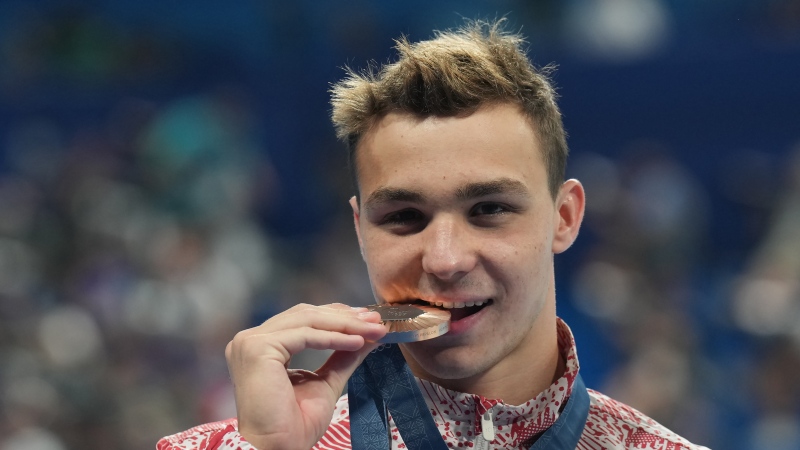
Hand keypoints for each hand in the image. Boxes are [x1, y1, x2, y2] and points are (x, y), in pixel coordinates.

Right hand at [225, 303, 386, 449]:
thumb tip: (369, 334)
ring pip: (307, 320)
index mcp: (262, 346)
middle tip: (375, 321)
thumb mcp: (326, 381)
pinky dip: (334, 338)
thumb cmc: (295, 425)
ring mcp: (250, 342)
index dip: (337, 315)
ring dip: (344, 324)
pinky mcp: (257, 348)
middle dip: (344, 316)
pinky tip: (356, 342)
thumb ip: (343, 354)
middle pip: (305, 314)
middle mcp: (250, 340)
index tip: (368, 319)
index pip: (303, 318)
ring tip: (372, 331)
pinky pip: (305, 335)